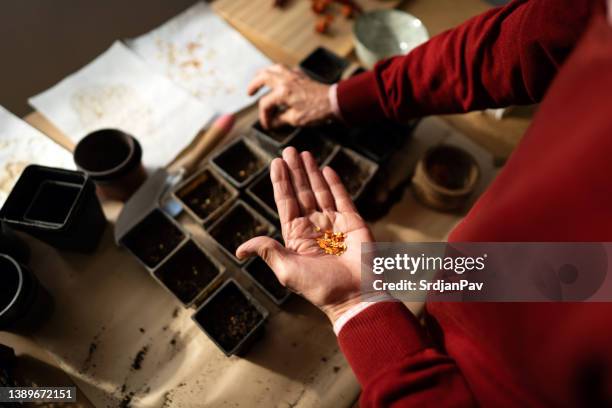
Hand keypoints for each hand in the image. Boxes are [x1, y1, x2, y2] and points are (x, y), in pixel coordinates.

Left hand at [237, 148, 372, 322]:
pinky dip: (334, 183)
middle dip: (295, 171)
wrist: (354, 295)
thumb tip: (239, 249)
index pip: (286, 203)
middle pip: (302, 192)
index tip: (275, 163)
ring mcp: (334, 223)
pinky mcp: (353, 222)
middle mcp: (314, 227)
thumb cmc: (319, 287)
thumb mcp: (286, 269)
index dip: (280, 183)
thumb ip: (267, 251)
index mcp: (296, 237)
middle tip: (289, 150)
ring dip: (312, 172)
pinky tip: (326, 168)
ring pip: (320, 191)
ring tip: (304, 153)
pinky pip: (342, 198)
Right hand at [247, 64, 333, 129]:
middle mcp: (285, 80)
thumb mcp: (296, 119)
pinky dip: (278, 72)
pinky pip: (285, 69)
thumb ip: (281, 119)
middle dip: (254, 85)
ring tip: (259, 79)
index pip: (265, 104)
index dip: (263, 116)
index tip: (267, 125)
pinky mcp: (301, 75)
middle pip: (263, 77)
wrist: (335, 101)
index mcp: (282, 92)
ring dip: (264, 73)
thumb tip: (272, 122)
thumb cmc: (317, 112)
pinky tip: (278, 77)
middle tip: (249, 93)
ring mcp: (293, 76)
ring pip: (274, 68)